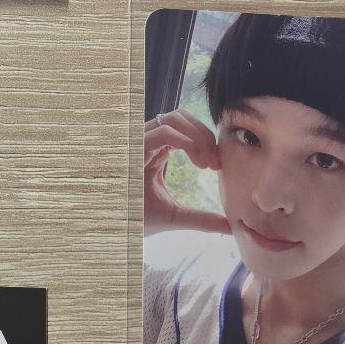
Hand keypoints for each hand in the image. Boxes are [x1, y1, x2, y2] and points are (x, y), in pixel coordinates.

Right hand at [144, 109, 229, 236]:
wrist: (115, 227)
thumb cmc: (136, 218)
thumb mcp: (175, 216)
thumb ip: (201, 218)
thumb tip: (230, 226)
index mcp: (154, 150)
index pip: (182, 126)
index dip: (204, 139)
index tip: (216, 165)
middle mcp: (146, 141)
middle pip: (180, 115)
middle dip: (204, 134)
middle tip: (215, 162)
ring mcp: (140, 142)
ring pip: (173, 118)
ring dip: (198, 136)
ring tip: (207, 162)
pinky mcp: (135, 148)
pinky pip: (164, 132)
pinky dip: (188, 143)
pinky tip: (199, 163)